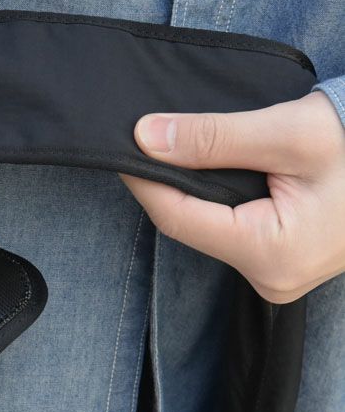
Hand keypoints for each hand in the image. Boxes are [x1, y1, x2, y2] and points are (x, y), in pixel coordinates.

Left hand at [119, 90, 344, 302]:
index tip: (121, 146)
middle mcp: (271, 279)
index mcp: (270, 255)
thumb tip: (147, 137)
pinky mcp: (286, 263)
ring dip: (198, 188)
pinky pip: (237, 230)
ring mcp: (280, 276)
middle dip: (171, 183)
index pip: (178, 219)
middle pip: (194, 226)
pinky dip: (223, 198)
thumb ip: (214, 137)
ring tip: (183, 147)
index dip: (144, 181)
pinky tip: (217, 168)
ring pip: (214, 228)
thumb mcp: (290, 132)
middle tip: (150, 137)